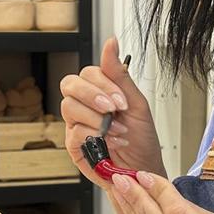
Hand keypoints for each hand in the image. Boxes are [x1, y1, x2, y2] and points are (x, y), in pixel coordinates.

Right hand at [60, 37, 164, 187]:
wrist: (144, 170)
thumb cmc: (142, 140)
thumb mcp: (137, 104)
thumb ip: (120, 75)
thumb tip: (111, 43)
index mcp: (100, 92)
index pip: (87, 73)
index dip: (102, 83)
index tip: (121, 100)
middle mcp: (85, 106)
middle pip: (70, 84)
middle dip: (93, 95)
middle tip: (113, 109)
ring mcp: (77, 124)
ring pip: (69, 107)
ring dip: (97, 118)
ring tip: (118, 130)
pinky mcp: (73, 145)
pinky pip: (73, 131)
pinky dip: (95, 135)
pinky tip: (111, 141)